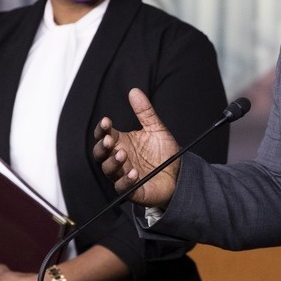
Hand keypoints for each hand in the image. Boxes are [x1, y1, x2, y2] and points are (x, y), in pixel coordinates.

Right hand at [93, 88, 180, 207]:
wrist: (178, 175)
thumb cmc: (163, 153)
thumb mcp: (156, 129)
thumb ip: (145, 112)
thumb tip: (134, 91)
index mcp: (122, 142)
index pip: (105, 135)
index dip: (102, 129)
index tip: (107, 121)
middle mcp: (119, 158)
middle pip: (101, 153)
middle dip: (103, 146)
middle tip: (110, 139)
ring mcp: (123, 174)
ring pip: (109, 170)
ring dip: (114, 162)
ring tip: (123, 154)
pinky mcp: (132, 190)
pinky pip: (123, 187)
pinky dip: (126, 180)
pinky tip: (134, 173)